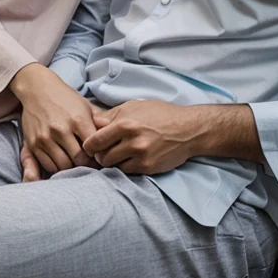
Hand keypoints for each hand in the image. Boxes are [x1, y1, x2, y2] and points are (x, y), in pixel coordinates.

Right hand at [11, 63, 98, 174]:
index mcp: (78, 119)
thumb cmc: (65, 98)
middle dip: (85, 163)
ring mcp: (45, 137)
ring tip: (73, 160)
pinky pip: (47, 165)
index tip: (98, 156)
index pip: (93, 148)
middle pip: (78, 160)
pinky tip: (60, 160)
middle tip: (87, 161)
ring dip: (70, 166)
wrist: (37, 89)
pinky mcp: (32, 144)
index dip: (97, 155)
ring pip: (62, 165)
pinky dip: (55, 167)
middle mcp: (60, 129)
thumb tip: (117, 135)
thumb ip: (100, 122)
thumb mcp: (85, 106)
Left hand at [83, 98, 199, 175]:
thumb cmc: (161, 114)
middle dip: (100, 154)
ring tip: (118, 153)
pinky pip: (126, 171)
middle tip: (104, 150)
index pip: (94, 141)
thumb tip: (92, 122)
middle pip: (101, 156)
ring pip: (112, 166)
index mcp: (125, 123)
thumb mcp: (134, 106)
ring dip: (112, 161)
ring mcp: (140, 156)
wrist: (188, 129)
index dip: (89, 144)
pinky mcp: (148, 167)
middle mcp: (132, 141)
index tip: (91, 145)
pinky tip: (130, 158)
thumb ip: (111, 115)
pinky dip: (125, 166)